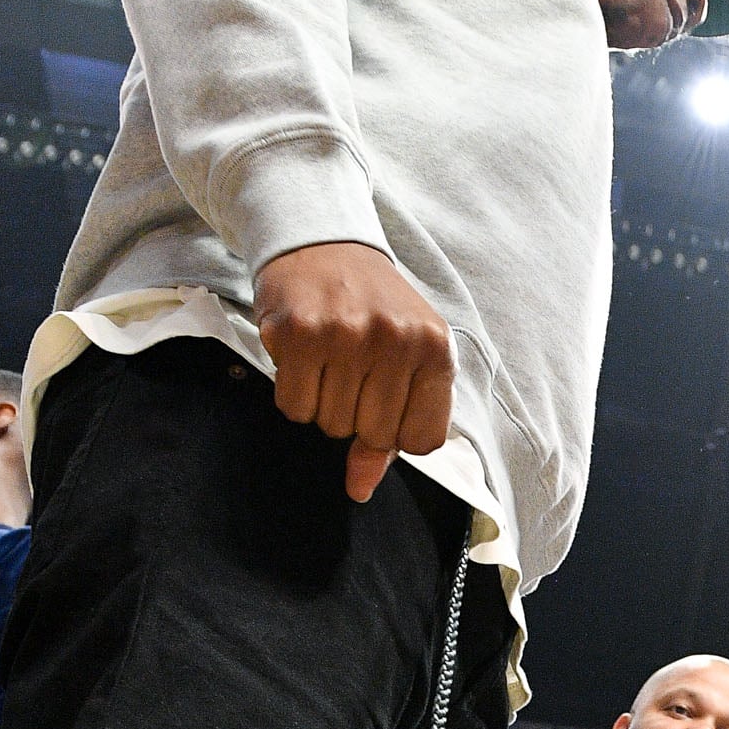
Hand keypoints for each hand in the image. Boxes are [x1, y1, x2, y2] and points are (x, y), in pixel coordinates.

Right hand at [255, 241, 456, 500]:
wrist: (323, 241)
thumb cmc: (371, 307)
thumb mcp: (404, 359)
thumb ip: (394, 430)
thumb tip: (360, 488)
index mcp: (435, 349)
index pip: (423, 441)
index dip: (398, 434)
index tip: (386, 404)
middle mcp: (396, 340)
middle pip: (373, 436)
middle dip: (356, 417)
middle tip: (351, 373)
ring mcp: (347, 334)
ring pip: (330, 425)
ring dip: (322, 404)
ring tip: (328, 360)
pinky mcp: (298, 332)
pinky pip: (293, 406)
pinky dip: (293, 393)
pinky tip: (303, 356)